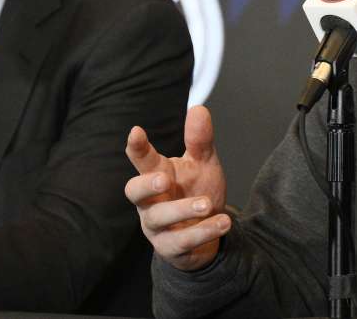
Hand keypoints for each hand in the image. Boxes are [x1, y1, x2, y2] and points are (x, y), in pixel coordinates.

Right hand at [125, 105, 229, 270]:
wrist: (207, 234)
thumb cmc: (198, 191)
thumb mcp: (204, 164)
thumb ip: (200, 140)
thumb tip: (198, 108)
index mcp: (156, 174)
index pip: (141, 159)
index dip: (136, 147)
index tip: (136, 131)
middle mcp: (149, 201)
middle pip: (134, 191)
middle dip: (146, 185)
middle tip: (164, 178)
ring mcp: (156, 227)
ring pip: (159, 218)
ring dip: (183, 210)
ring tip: (207, 204)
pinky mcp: (170, 248)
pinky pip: (181, 242)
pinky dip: (203, 232)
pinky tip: (223, 222)